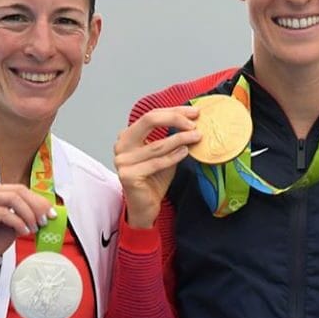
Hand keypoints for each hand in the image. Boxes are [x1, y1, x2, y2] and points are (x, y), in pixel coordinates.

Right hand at [0, 184, 54, 261]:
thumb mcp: (16, 223)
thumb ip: (27, 214)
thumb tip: (49, 211)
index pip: (21, 189)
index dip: (39, 200)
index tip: (51, 213)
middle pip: (18, 191)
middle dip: (36, 206)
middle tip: (45, 220)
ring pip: (12, 199)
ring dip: (28, 214)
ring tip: (33, 228)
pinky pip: (3, 212)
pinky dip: (17, 222)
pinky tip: (23, 232)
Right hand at [114, 106, 201, 228]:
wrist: (146, 206)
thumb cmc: (155, 178)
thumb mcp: (166, 153)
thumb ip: (173, 137)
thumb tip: (193, 121)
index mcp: (128, 135)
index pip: (151, 115)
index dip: (174, 111)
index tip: (194, 113)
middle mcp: (122, 145)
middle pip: (149, 120)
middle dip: (174, 118)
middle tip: (194, 123)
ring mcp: (122, 160)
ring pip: (157, 145)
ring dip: (180, 139)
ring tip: (196, 137)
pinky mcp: (128, 175)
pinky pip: (156, 163)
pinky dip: (173, 156)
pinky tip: (185, 152)